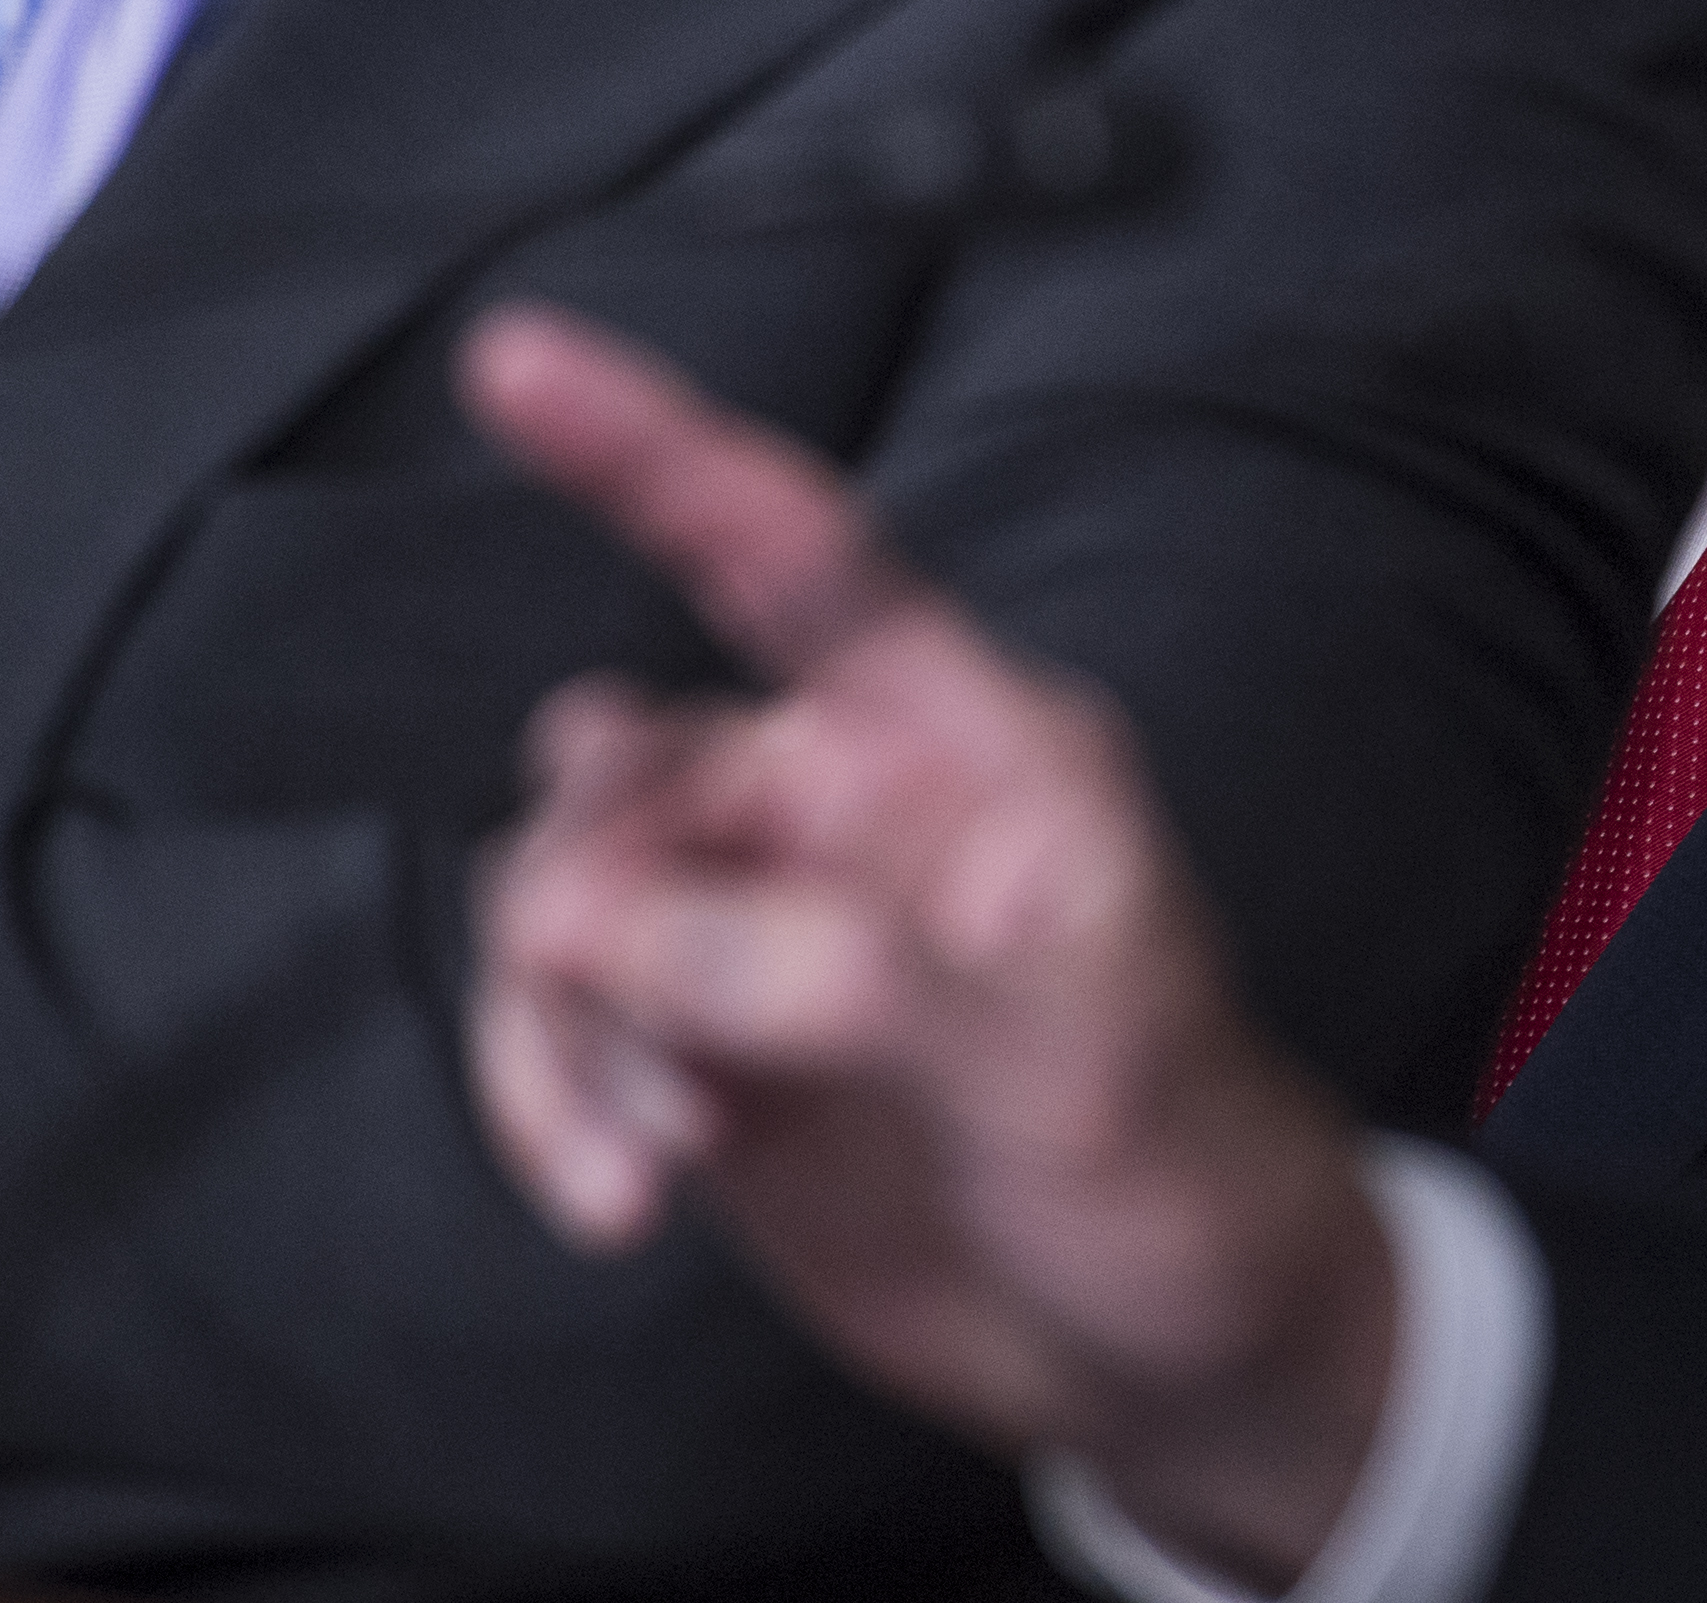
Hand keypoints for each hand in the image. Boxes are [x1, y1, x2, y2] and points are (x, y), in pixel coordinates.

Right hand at [462, 304, 1400, 1584]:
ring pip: (564, 908)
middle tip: (651, 1035)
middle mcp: (845, 813)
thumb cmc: (1186, 1162)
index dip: (653, 451)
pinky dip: (553, 1103)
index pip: (793, 553)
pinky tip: (622, 1191)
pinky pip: (559, 1029)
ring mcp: (767, 935)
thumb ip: (849, 972)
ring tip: (649, 1157)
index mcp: (959, 748)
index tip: (520, 361)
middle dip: (591, 900)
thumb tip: (630, 933)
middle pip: (624, 772)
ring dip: (564, 1035)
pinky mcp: (709, 1053)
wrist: (1175, 1346)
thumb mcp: (1066, 1056)